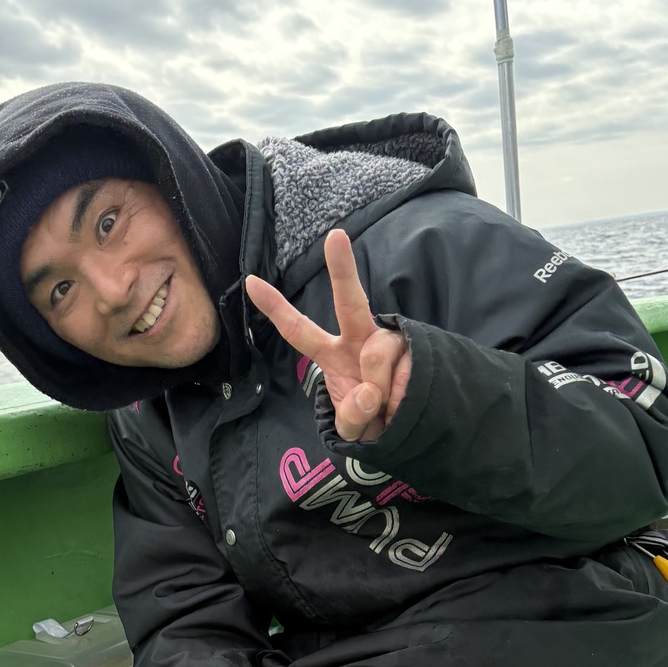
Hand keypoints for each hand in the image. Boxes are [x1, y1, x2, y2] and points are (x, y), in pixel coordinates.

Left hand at [245, 229, 410, 441]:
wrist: (415, 427)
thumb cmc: (374, 421)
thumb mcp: (353, 430)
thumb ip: (351, 418)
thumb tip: (368, 393)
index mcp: (334, 355)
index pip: (300, 331)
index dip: (276, 308)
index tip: (251, 281)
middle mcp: (360, 339)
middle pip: (349, 302)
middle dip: (342, 268)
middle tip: (336, 236)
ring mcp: (389, 342)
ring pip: (376, 359)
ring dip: (381, 394)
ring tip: (388, 408)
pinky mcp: (416, 349)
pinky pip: (403, 375)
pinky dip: (401, 400)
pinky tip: (405, 402)